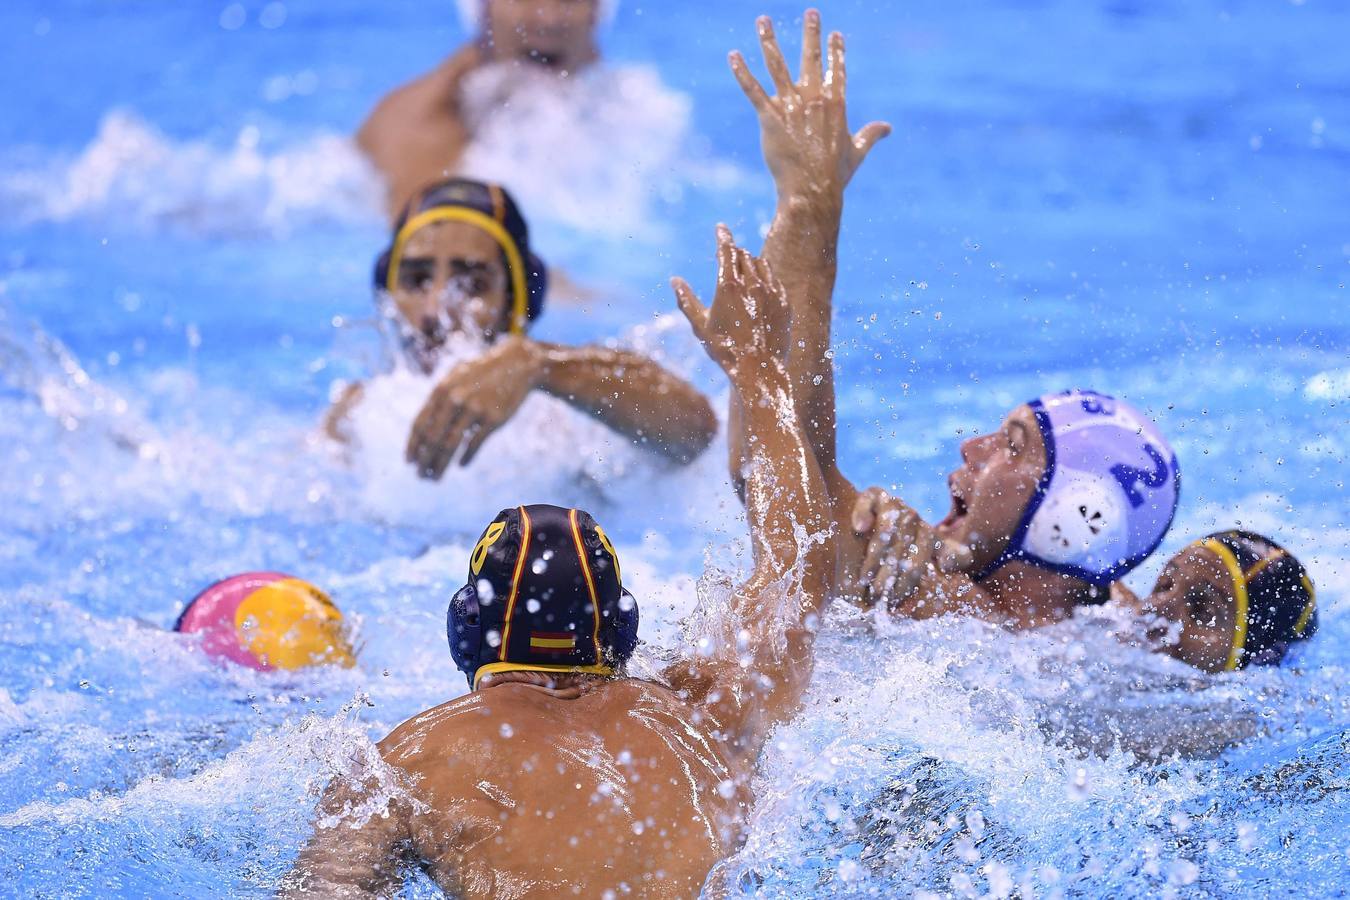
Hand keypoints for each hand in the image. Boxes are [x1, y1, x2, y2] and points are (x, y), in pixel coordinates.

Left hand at [405, 336, 542, 478]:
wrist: (517, 365)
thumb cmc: (482, 372)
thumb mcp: (456, 377)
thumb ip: (438, 398)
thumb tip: (422, 426)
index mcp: (441, 390)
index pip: (420, 424)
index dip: (412, 445)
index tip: (409, 461)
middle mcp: (455, 400)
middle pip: (432, 438)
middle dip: (423, 460)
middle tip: (420, 475)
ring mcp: (474, 409)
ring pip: (450, 445)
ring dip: (439, 464)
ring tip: (434, 477)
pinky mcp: (493, 418)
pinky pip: (474, 444)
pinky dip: (466, 458)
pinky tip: (461, 465)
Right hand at [672, 225, 790, 380]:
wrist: (758, 370)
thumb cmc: (724, 350)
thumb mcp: (700, 325)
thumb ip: (686, 300)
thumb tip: (675, 281)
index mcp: (728, 286)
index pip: (726, 250)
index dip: (723, 236)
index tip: (720, 227)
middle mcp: (752, 284)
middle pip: (744, 256)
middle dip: (734, 252)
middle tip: (728, 254)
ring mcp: (771, 292)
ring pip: (761, 265)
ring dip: (750, 262)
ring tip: (743, 267)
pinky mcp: (784, 303)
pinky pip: (774, 280)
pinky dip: (765, 276)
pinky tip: (760, 283)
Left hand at [731, 10, 890, 206]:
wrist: (812, 191)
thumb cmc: (836, 175)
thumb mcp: (857, 151)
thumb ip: (870, 134)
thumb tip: (888, 128)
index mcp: (836, 104)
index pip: (837, 70)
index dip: (836, 51)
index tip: (835, 34)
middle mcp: (814, 98)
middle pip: (811, 58)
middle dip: (811, 33)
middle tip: (811, 12)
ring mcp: (791, 106)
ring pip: (777, 65)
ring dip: (768, 40)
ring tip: (762, 19)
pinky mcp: (770, 117)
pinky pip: (753, 90)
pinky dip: (742, 72)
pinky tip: (733, 55)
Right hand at [850, 487, 972, 609]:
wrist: (870, 531)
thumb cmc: (898, 555)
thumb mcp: (923, 559)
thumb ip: (950, 556)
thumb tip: (948, 563)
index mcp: (926, 533)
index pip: (925, 550)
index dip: (913, 571)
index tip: (897, 596)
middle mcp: (912, 517)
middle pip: (905, 542)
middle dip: (891, 571)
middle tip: (878, 593)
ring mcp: (894, 503)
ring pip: (889, 524)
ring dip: (876, 552)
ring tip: (865, 576)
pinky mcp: (873, 495)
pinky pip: (870, 499)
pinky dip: (863, 512)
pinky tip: (860, 528)